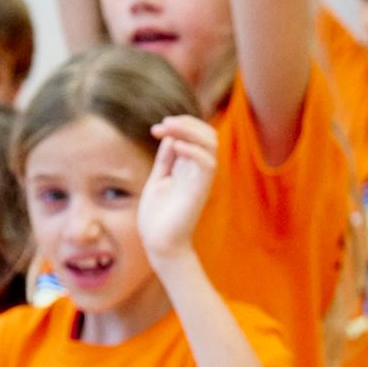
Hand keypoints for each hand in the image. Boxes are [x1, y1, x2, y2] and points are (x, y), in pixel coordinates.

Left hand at [139, 116, 219, 266]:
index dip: (181, 125)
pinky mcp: (200, 191)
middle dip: (187, 122)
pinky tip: (175, 146)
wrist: (159, 244)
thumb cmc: (158, 216)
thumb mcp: (159, 179)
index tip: (157, 129)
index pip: (198, 136)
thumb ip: (167, 159)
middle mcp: (199, 171)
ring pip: (211, 144)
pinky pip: (208, 163)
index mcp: (190, 168)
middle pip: (208, 135)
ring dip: (190, 130)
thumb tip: (171, 136)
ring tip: (168, 128)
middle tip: (163, 124)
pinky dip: (193, 150)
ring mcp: (201, 180)